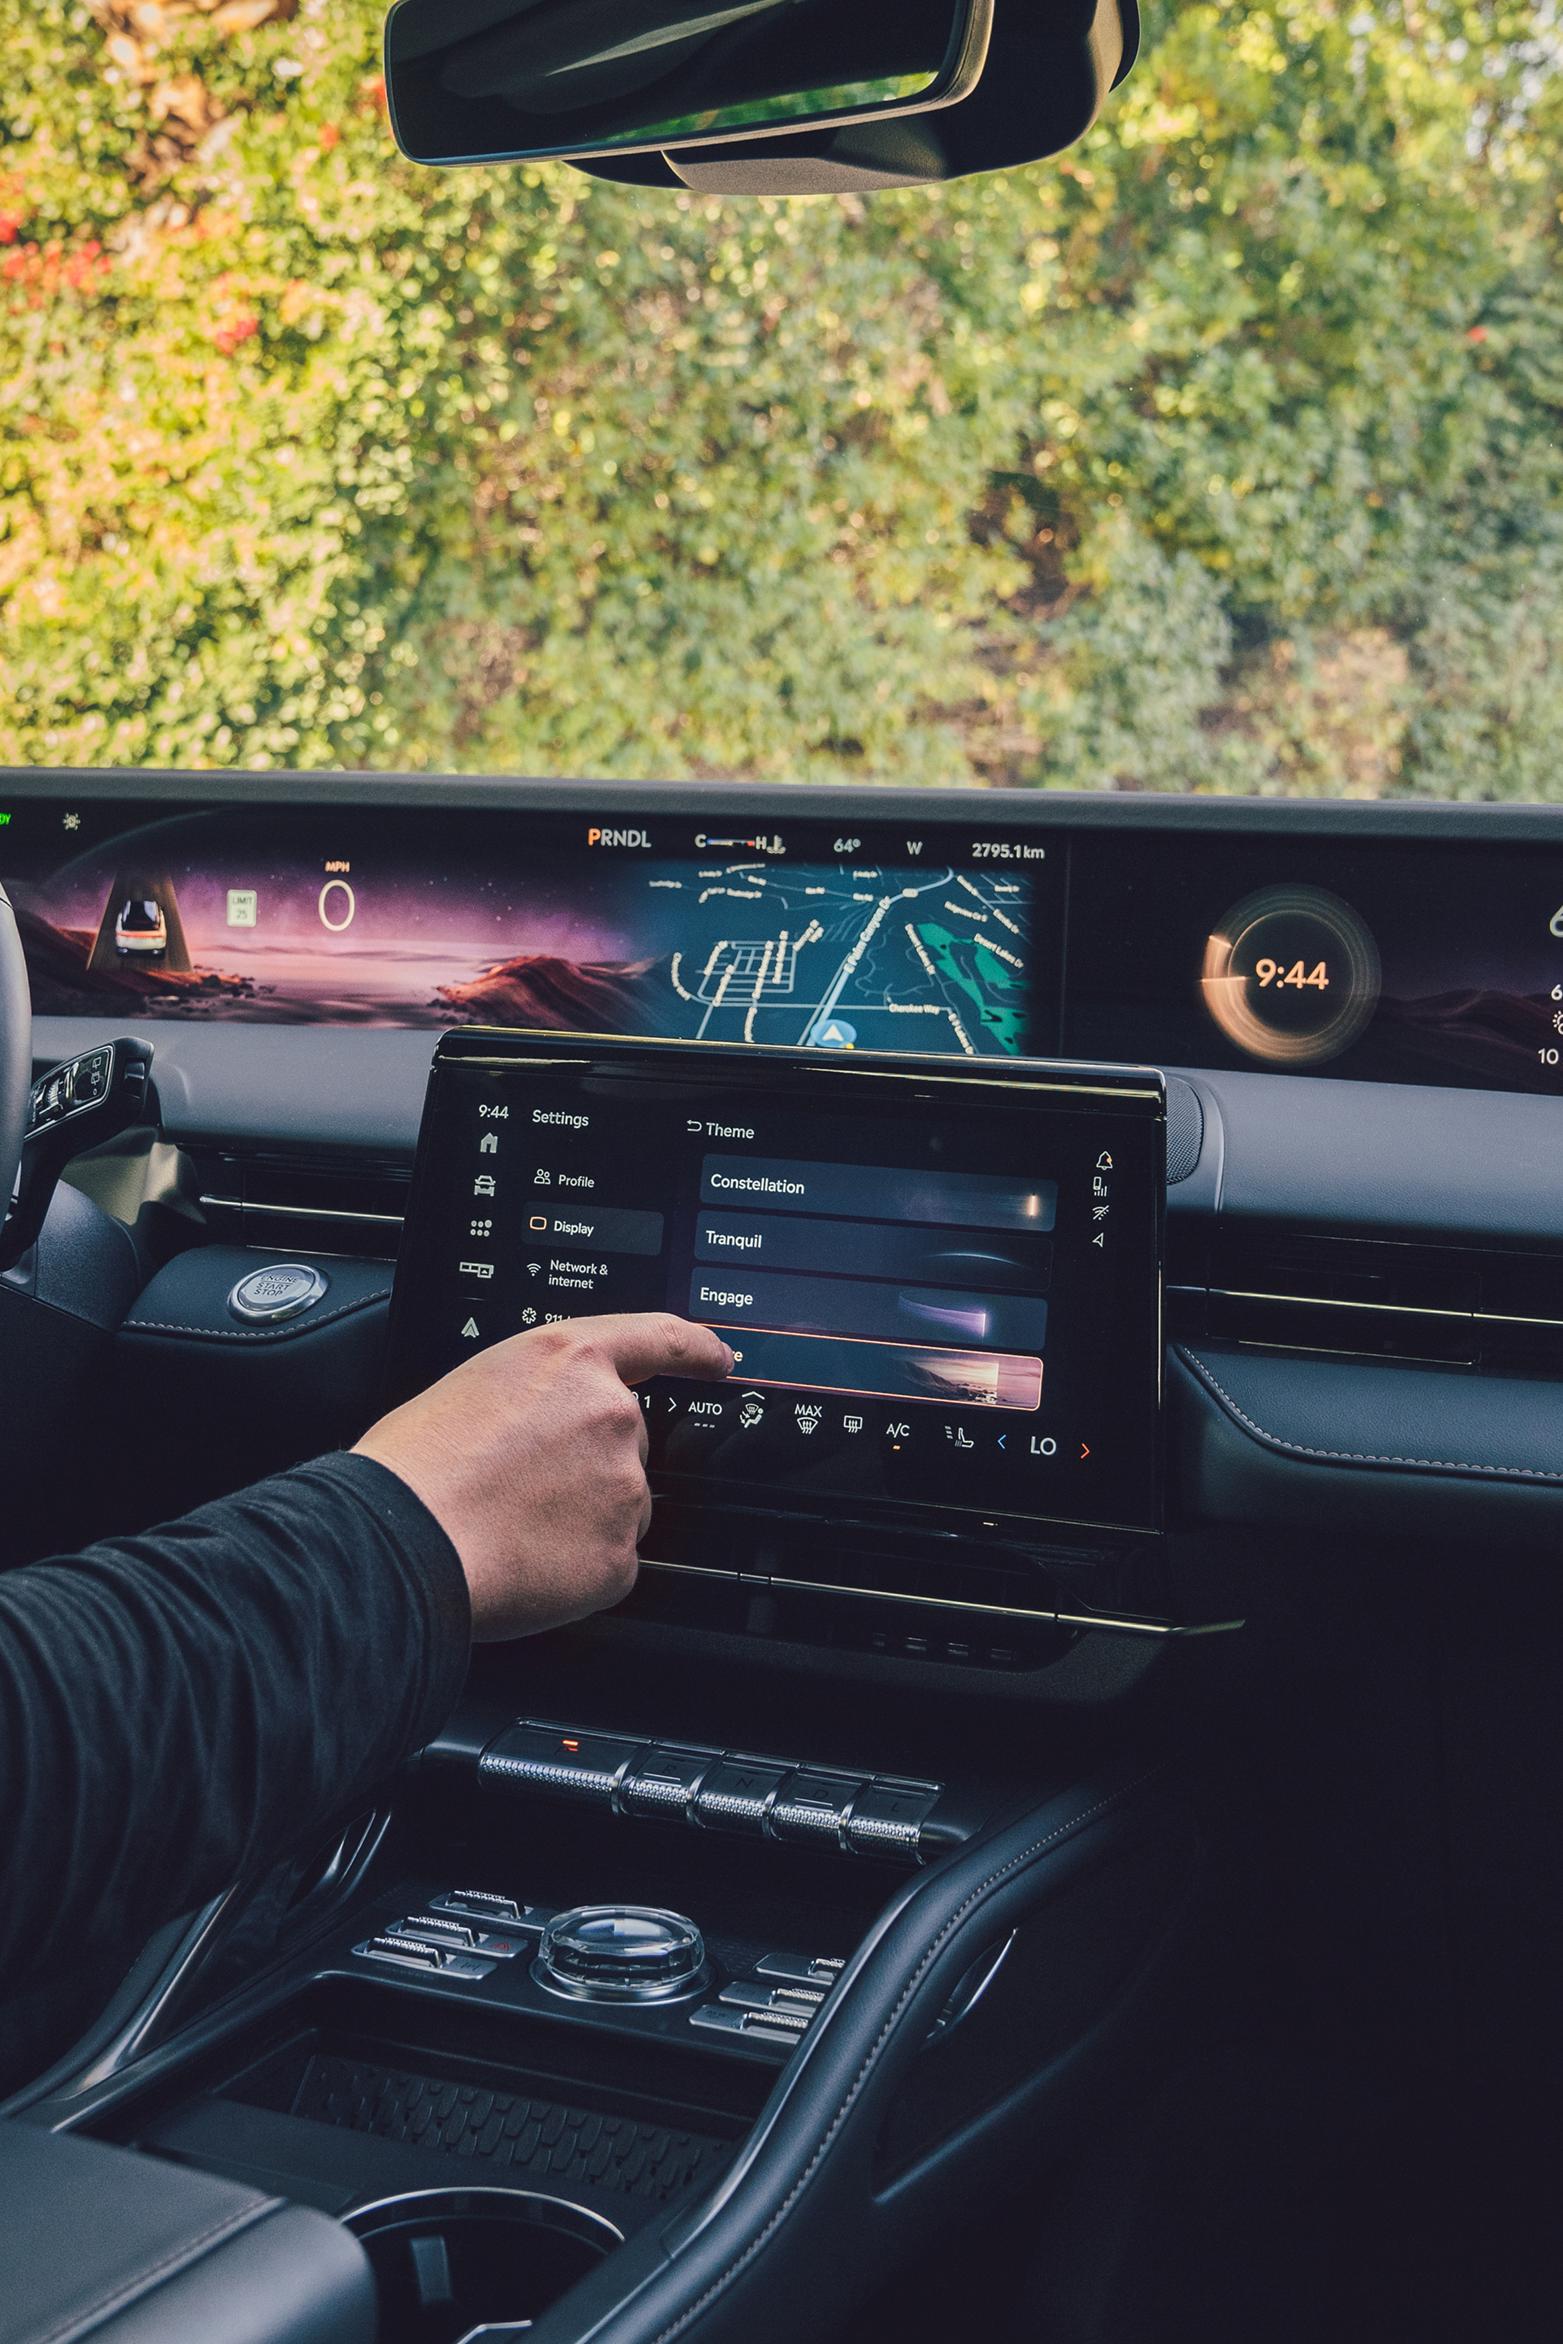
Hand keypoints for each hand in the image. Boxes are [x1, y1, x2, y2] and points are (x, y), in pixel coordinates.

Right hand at [355, 1313, 732, 1640]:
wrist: (402, 1540)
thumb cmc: (414, 1468)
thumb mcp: (473, 1387)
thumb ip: (534, 1396)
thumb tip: (542, 1430)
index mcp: (568, 1360)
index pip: (657, 1337)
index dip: (695, 1348)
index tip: (718, 1357)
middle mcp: (610, 1414)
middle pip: (625, 1444)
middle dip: (586, 1467)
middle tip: (519, 1488)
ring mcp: (623, 1487)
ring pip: (619, 1507)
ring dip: (580, 1519)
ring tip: (510, 1526)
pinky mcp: (619, 1556)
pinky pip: (609, 1563)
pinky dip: (574, 1570)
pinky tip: (525, 1563)